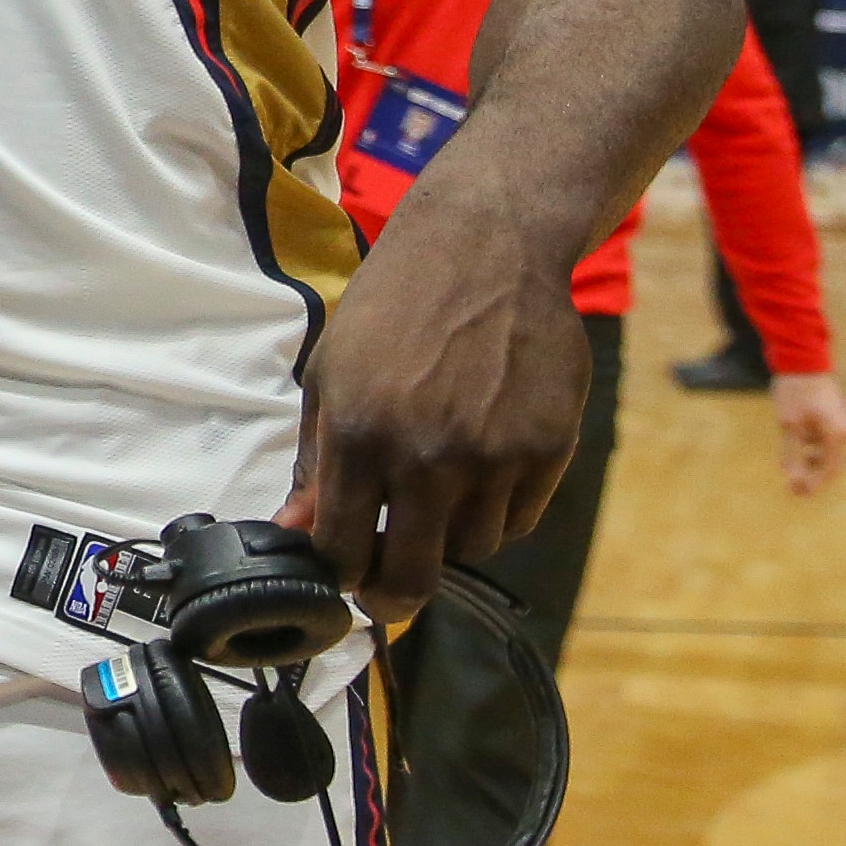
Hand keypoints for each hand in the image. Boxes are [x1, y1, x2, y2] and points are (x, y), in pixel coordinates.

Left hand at [276, 193, 590, 622]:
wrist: (484, 248)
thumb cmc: (392, 308)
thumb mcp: (330, 375)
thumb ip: (315, 460)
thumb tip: (296, 529)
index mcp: (361, 438)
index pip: (343, 552)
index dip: (339, 575)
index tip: (342, 572)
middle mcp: (429, 457)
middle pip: (412, 577)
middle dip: (392, 596)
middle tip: (387, 590)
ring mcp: (495, 457)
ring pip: (471, 550)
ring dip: (449, 541)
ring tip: (438, 497)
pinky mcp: (549, 449)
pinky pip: (518, 520)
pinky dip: (496, 513)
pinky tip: (480, 474)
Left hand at [771, 369, 845, 493]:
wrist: (803, 360)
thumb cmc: (795, 392)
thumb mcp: (789, 425)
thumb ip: (792, 454)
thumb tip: (794, 481)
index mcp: (837, 435)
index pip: (830, 470)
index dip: (814, 484)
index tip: (798, 494)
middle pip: (832, 463)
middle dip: (813, 475)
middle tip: (793, 486)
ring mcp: (843, 422)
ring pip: (828, 451)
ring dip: (811, 460)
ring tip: (791, 464)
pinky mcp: (836, 415)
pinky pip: (827, 439)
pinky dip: (813, 446)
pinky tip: (797, 445)